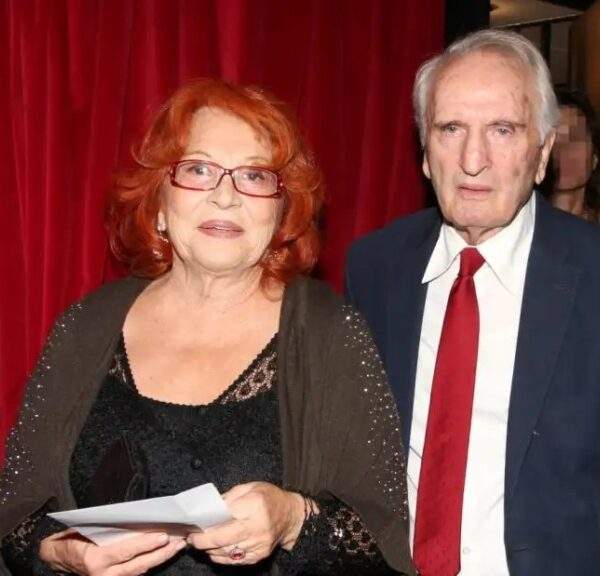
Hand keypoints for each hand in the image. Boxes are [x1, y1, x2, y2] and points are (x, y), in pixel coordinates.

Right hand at [39, 529, 185, 574]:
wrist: (55, 560)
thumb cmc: (70, 539)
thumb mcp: (83, 529)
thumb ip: (106, 525)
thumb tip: (133, 516)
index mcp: (95, 559)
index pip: (125, 552)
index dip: (145, 544)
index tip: (163, 536)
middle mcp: (102, 574)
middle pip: (138, 565)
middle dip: (161, 553)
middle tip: (179, 541)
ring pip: (140, 571)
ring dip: (160, 558)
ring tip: (177, 546)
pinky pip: (135, 574)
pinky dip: (150, 563)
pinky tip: (164, 553)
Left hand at [186, 482, 305, 564]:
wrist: (291, 515)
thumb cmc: (270, 498)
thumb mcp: (251, 487)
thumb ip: (230, 496)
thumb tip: (210, 508)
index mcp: (254, 504)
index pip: (224, 516)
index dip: (207, 523)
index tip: (194, 525)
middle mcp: (257, 526)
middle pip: (222, 538)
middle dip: (203, 541)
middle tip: (192, 538)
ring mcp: (258, 543)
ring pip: (226, 551)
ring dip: (210, 549)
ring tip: (202, 543)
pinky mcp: (259, 555)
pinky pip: (235, 559)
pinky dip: (221, 556)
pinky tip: (215, 550)